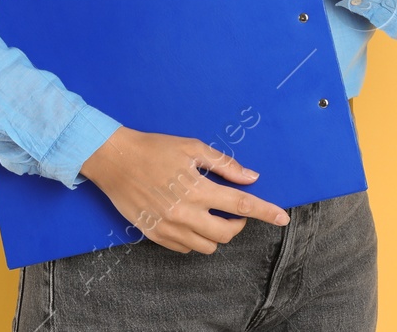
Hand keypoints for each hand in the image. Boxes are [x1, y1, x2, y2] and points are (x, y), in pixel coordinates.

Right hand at [79, 125, 289, 253]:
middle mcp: (185, 213)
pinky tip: (192, 220)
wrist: (113, 160)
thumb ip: (224, 165)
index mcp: (197, 188)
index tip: (283, 218)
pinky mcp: (156, 235)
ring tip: (212, 215)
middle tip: (234, 211)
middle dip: (238, 224)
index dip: (265, 212)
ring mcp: (169, 228)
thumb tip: (251, 177)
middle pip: (227, 233)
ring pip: (208, 246)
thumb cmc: (154, 149)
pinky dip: (196, 239)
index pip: (241, 206)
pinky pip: (186, 249)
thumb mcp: (191, 148)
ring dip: (218, 233)